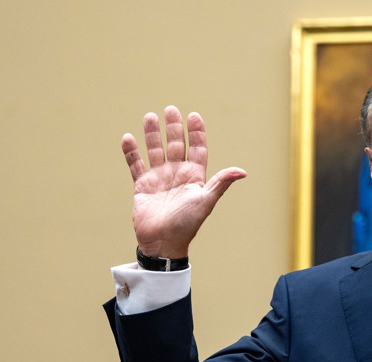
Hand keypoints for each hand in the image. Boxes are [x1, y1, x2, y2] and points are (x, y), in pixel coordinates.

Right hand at [121, 105, 246, 257]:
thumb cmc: (187, 224)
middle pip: (176, 145)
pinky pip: (136, 165)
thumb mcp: (206, 201)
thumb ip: (221, 183)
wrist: (163, 242)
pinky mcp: (142, 186)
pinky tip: (129, 137)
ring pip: (155, 151)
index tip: (194, 116)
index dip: (196, 133)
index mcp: (195, 176)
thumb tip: (242, 171)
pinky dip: (131, 152)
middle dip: (174, 128)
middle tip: (171, 109)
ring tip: (150, 116)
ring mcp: (159, 179)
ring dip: (152, 135)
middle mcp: (177, 174)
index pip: (197, 149)